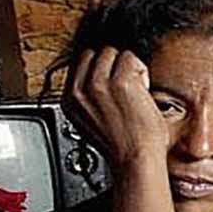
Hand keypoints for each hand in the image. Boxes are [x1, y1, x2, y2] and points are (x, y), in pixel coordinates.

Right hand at [64, 47, 170, 168]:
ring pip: (112, 52)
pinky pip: (131, 58)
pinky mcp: (121, 81)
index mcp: (69, 100)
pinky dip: (141, 70)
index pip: (80, 63)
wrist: (135, 159)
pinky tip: (143, 90)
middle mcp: (80, 89)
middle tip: (126, 87)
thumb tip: (95, 81)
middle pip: (95, 54)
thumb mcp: (90, 121)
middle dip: (113, 65)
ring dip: (127, 66)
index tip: (112, 80)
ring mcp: (99, 83)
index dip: (100, 68)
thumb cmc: (123, 146)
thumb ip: (87, 99)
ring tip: (135, 90)